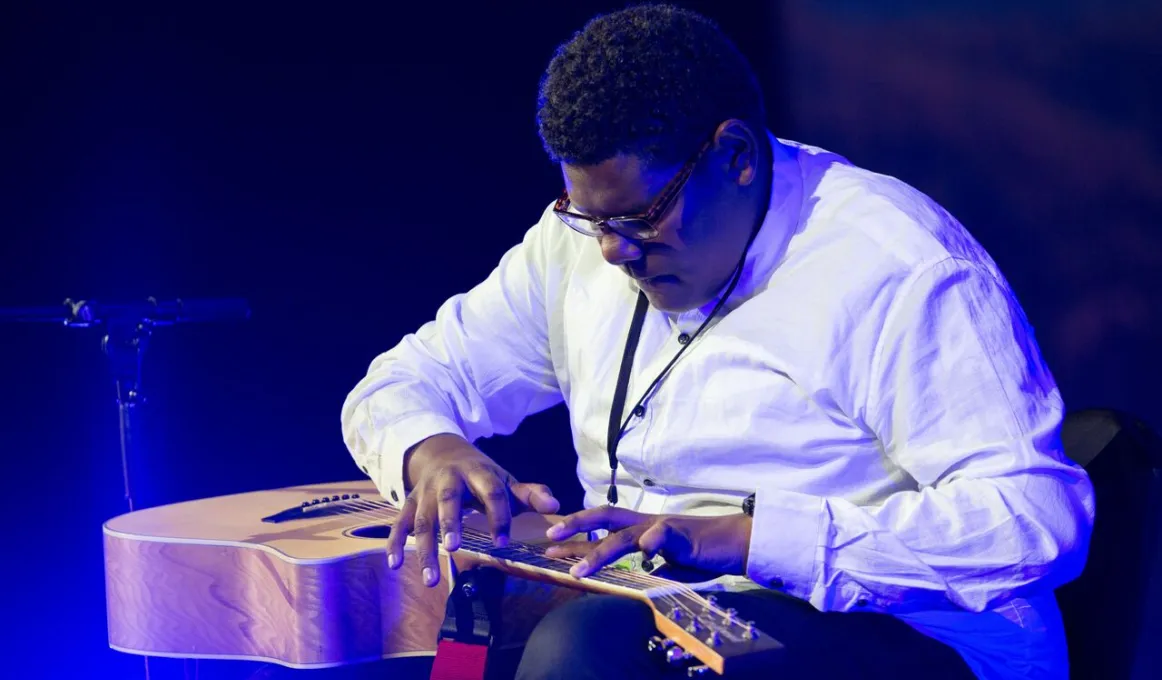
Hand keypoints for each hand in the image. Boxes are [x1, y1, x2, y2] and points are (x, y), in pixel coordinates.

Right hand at [386, 433, 558, 586]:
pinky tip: (395, 565)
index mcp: (477, 472)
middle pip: (447, 500)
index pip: (491, 492)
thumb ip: (529, 493)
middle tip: (454, 548)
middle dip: (449, 523)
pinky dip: (395, 543)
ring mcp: (425, 491)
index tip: (504, 543)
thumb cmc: (480, 474)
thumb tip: (556, 506)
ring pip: (421, 519)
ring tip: (431, 578)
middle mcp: (448, 480)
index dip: (499, 516)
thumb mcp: (505, 479)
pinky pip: (399, 523)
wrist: (441, 451)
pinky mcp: (409, 502)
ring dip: (423, 548)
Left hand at [542, 505, 752, 578]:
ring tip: (579, 570)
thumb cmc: (703, 553)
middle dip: (576, 526)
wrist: (734, 542)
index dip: (578, 532)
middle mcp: (646, 522)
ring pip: (624, 535)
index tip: (552, 543)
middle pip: (605, 517)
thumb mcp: (669, 566)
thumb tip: (633, 583)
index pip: (604, 527)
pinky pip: (662, 535)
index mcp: (642, 528)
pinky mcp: (681, 534)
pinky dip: (651, 542)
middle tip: (550, 540)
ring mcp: (662, 526)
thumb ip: (650, 569)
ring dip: (599, 552)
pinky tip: (643, 551)